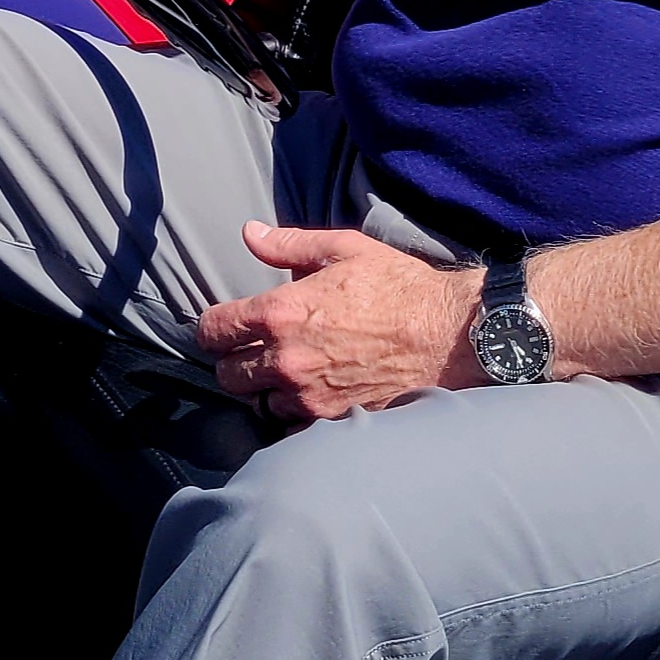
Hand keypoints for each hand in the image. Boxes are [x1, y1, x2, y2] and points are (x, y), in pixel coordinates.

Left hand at [195, 224, 483, 420]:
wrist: (447, 334)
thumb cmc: (398, 286)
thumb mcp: (344, 250)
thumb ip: (289, 245)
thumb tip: (249, 233)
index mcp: (281, 312)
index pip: (214, 330)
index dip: (212, 327)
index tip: (224, 326)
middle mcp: (285, 358)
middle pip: (227, 374)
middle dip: (234, 360)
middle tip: (253, 349)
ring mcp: (306, 395)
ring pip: (256, 403)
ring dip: (263, 390)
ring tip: (283, 373)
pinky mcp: (329, 420)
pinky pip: (289, 426)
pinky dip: (292, 413)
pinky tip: (308, 394)